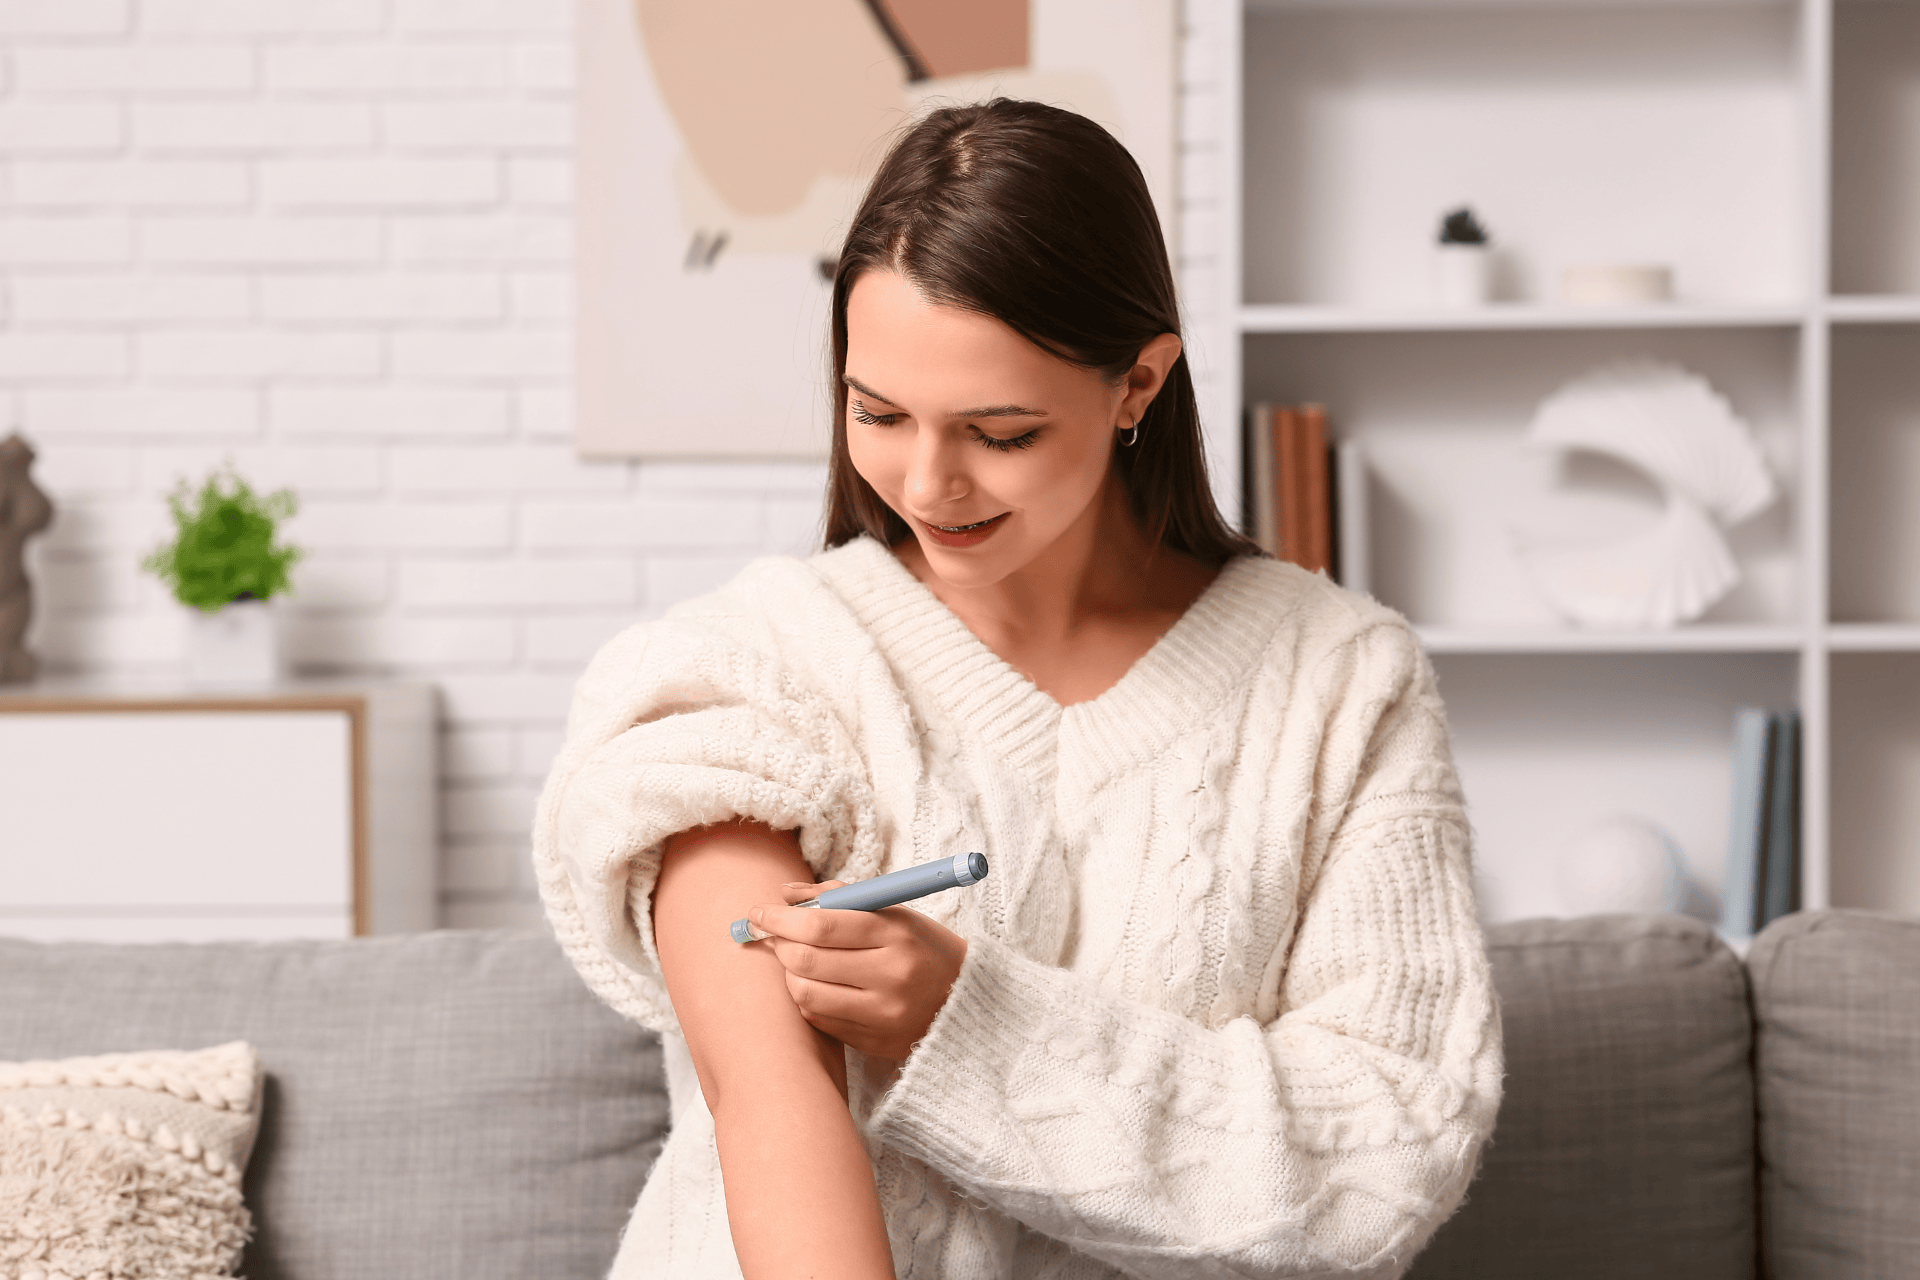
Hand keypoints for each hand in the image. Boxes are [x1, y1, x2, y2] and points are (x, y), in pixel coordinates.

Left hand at [748, 882, 968, 1061]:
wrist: (964, 1000)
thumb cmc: (921, 946)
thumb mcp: (892, 912)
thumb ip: (838, 896)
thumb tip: (785, 892)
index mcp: (896, 935)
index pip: (822, 926)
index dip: (780, 918)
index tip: (758, 911)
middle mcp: (890, 977)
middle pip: (808, 961)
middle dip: (779, 944)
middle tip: (772, 933)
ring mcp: (882, 1014)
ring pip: (806, 994)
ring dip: (789, 973)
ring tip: (795, 959)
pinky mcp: (874, 1041)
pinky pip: (819, 1019)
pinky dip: (807, 998)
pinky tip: (815, 984)